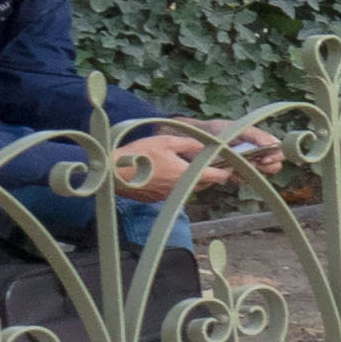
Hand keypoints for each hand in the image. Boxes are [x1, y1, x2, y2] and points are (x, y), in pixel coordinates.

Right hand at [91, 124, 227, 210]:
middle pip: (203, 184)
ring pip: (187, 188)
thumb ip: (189, 143)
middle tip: (205, 162)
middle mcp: (181, 189)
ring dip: (190, 179)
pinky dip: (174, 184)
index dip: (225, 171)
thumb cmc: (139, 155)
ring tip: (182, 165)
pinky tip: (164, 172)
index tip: (228, 166)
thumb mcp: (167, 142)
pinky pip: (172, 191)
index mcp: (187, 175)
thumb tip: (205, 144)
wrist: (112, 173)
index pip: (217, 177)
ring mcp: (168, 196)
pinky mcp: (156, 199)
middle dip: (207, 174)